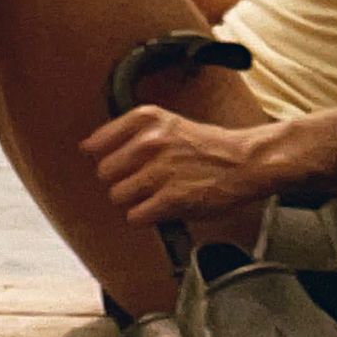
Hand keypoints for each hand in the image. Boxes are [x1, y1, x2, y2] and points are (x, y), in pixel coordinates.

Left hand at [80, 105, 273, 224]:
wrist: (244, 162)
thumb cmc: (209, 146)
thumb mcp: (169, 124)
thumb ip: (134, 133)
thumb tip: (92, 147)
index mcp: (147, 119)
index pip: (98, 141)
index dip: (102, 155)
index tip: (104, 160)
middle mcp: (149, 142)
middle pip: (104, 172)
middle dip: (119, 180)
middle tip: (139, 181)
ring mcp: (158, 171)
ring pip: (117, 196)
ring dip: (132, 200)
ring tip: (153, 195)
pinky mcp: (169, 199)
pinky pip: (135, 216)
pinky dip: (145, 217)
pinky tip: (160, 208)